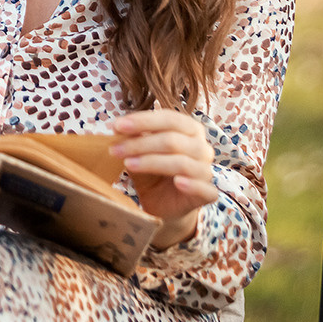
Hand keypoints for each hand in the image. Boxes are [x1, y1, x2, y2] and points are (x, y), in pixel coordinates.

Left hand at [111, 109, 219, 248]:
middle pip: (172, 140)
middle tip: (114, 149)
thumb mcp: (140, 152)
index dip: (143, 121)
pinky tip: (177, 182)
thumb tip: (117, 127)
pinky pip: (204, 188)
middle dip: (140, 144)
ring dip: (151, 162)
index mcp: (190, 129)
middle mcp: (202, 147)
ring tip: (128, 164)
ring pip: (182, 162)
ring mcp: (206, 170)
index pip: (169, 118)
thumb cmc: (153, 171)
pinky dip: (191, 184)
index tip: (116, 126)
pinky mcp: (207, 193)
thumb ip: (134, 138)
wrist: (162, 203)